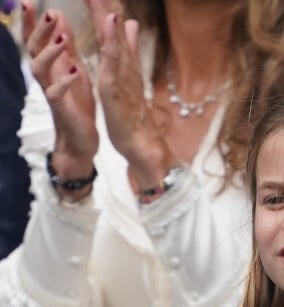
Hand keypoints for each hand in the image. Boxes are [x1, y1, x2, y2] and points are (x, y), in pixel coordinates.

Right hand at [22, 1, 97, 176]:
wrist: (80, 141)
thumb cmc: (77, 105)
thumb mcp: (74, 69)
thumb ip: (66, 47)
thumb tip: (58, 15)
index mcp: (52, 67)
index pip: (38, 40)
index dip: (33, 21)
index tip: (28, 0)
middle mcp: (47, 78)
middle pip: (34, 49)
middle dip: (40, 30)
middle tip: (49, 11)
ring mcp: (52, 93)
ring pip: (40, 68)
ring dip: (51, 52)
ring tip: (64, 39)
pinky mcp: (62, 109)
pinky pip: (57, 93)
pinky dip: (65, 80)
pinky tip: (75, 69)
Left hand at [86, 1, 170, 187]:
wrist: (142, 142)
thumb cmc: (132, 116)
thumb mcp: (127, 82)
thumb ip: (128, 54)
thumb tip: (131, 26)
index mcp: (125, 64)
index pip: (113, 28)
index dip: (106, 6)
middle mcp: (126, 64)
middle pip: (115, 26)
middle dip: (106, 3)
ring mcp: (123, 74)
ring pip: (115, 36)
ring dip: (109, 11)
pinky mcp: (118, 86)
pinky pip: (116, 58)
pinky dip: (115, 39)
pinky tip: (114, 21)